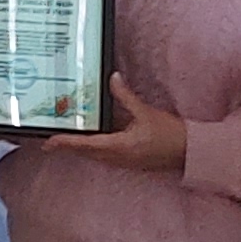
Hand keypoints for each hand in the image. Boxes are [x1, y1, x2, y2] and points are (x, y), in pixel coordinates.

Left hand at [55, 84, 190, 172]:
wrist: (191, 153)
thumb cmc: (170, 134)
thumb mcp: (146, 112)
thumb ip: (126, 96)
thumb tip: (113, 78)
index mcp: (120, 147)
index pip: (86, 145)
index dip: (66, 143)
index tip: (49, 142)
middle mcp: (118, 158)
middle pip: (86, 154)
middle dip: (68, 148)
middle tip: (49, 142)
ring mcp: (124, 163)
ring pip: (94, 157)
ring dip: (79, 150)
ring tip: (64, 143)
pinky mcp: (129, 163)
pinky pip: (105, 158)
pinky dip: (93, 151)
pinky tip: (89, 145)